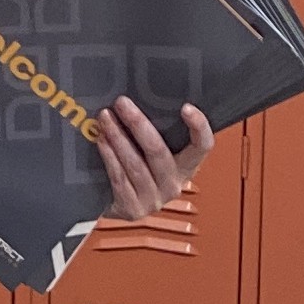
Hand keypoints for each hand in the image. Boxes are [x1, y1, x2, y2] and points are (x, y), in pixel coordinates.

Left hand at [96, 100, 213, 220]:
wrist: (115, 204)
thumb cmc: (136, 166)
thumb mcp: (150, 149)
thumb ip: (152, 131)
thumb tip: (138, 94)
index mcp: (186, 166)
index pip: (202, 147)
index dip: (199, 128)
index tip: (186, 107)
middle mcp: (174, 185)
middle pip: (159, 151)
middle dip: (138, 124)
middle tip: (121, 102)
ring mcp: (154, 200)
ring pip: (135, 164)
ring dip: (118, 138)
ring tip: (105, 118)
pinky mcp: (134, 209)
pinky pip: (120, 179)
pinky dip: (109, 157)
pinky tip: (101, 141)